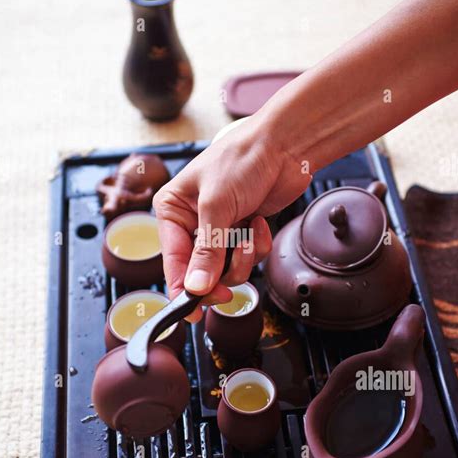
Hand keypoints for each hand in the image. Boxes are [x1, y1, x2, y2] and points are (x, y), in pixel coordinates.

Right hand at [153, 114, 311, 320]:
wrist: (285, 145)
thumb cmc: (242, 159)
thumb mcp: (216, 206)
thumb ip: (206, 251)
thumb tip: (195, 287)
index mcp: (173, 211)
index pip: (172, 261)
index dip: (183, 289)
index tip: (193, 312)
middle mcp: (193, 222)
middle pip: (200, 272)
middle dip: (219, 273)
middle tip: (228, 289)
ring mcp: (220, 228)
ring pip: (226, 269)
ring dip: (242, 257)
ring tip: (249, 233)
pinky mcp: (244, 231)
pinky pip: (247, 258)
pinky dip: (256, 244)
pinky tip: (259, 222)